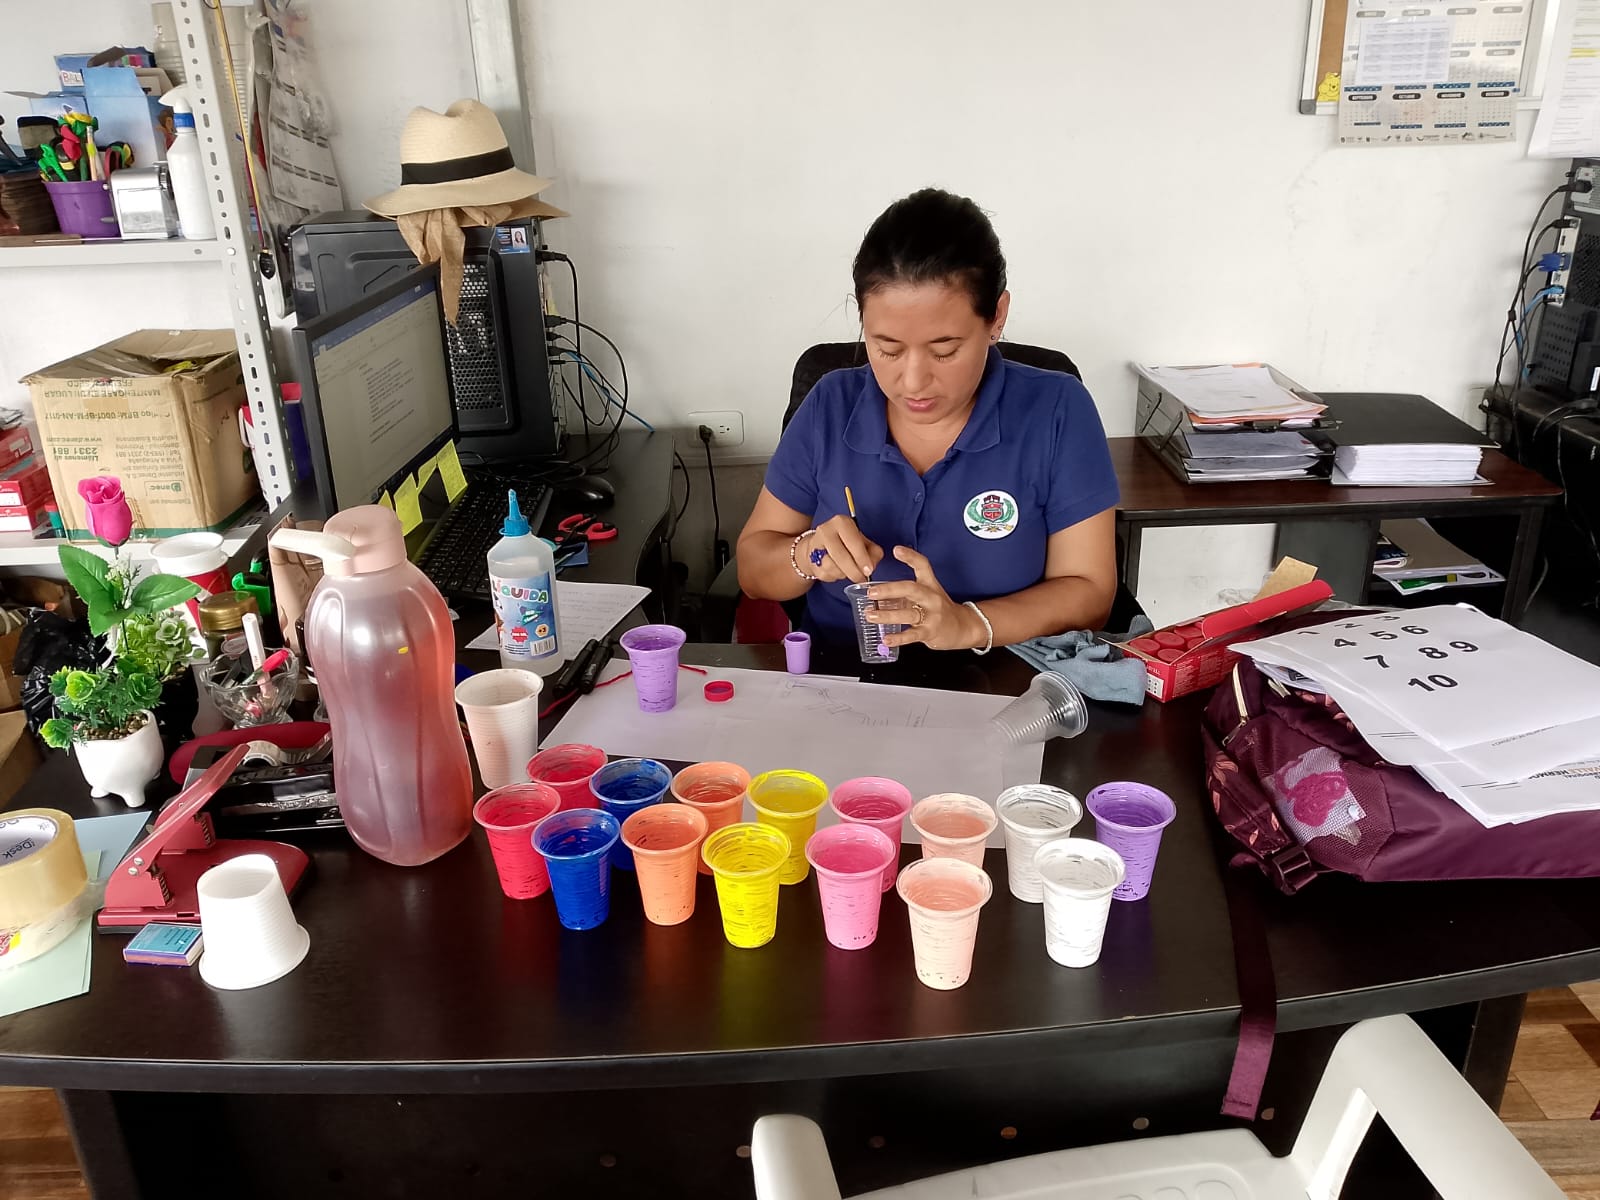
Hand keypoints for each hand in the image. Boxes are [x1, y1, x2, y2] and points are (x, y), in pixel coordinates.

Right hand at [799, 515, 882, 584]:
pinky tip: (838, 572)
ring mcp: (815, 545)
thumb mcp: (864, 543)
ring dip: (844, 574)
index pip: (853, 541)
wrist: (822, 546)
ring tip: (849, 572)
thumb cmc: (847, 543)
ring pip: (831, 567)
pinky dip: (835, 577)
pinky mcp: (810, 559)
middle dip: (853, 571)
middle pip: (840, 556)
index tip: (868, 570)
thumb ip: (873, 553)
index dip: (862, 558)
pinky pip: (825, 574)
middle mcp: (826, 530)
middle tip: (862, 578)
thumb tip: (871, 566)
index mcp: (841, 522)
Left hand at [865, 547, 984, 650]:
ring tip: (870, 615)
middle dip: (889, 590)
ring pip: (908, 613)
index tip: (896, 550)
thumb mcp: (925, 594)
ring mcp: (932, 615)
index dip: (910, 556)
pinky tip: (886, 638)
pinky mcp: (930, 632)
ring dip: (887, 615)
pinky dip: (898, 638)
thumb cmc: (939, 609)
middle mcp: (931, 597)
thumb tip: (875, 596)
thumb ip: (902, 593)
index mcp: (929, 584)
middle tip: (871, 592)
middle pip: (911, 589)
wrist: (962, 627)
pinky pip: (912, 635)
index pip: (922, 565)